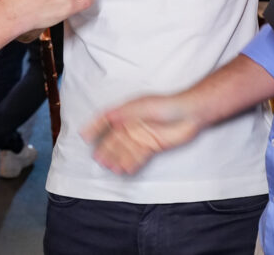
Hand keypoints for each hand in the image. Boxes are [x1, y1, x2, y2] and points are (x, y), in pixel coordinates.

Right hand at [81, 95, 199, 174]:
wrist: (189, 114)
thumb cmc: (165, 105)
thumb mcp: (140, 106)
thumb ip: (122, 113)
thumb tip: (107, 117)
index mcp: (128, 111)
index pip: (107, 119)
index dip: (95, 127)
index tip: (84, 135)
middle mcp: (133, 124)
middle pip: (116, 138)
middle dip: (106, 148)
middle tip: (98, 159)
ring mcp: (143, 136)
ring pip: (126, 149)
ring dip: (117, 158)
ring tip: (110, 167)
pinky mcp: (153, 146)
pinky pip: (138, 156)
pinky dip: (131, 163)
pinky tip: (125, 169)